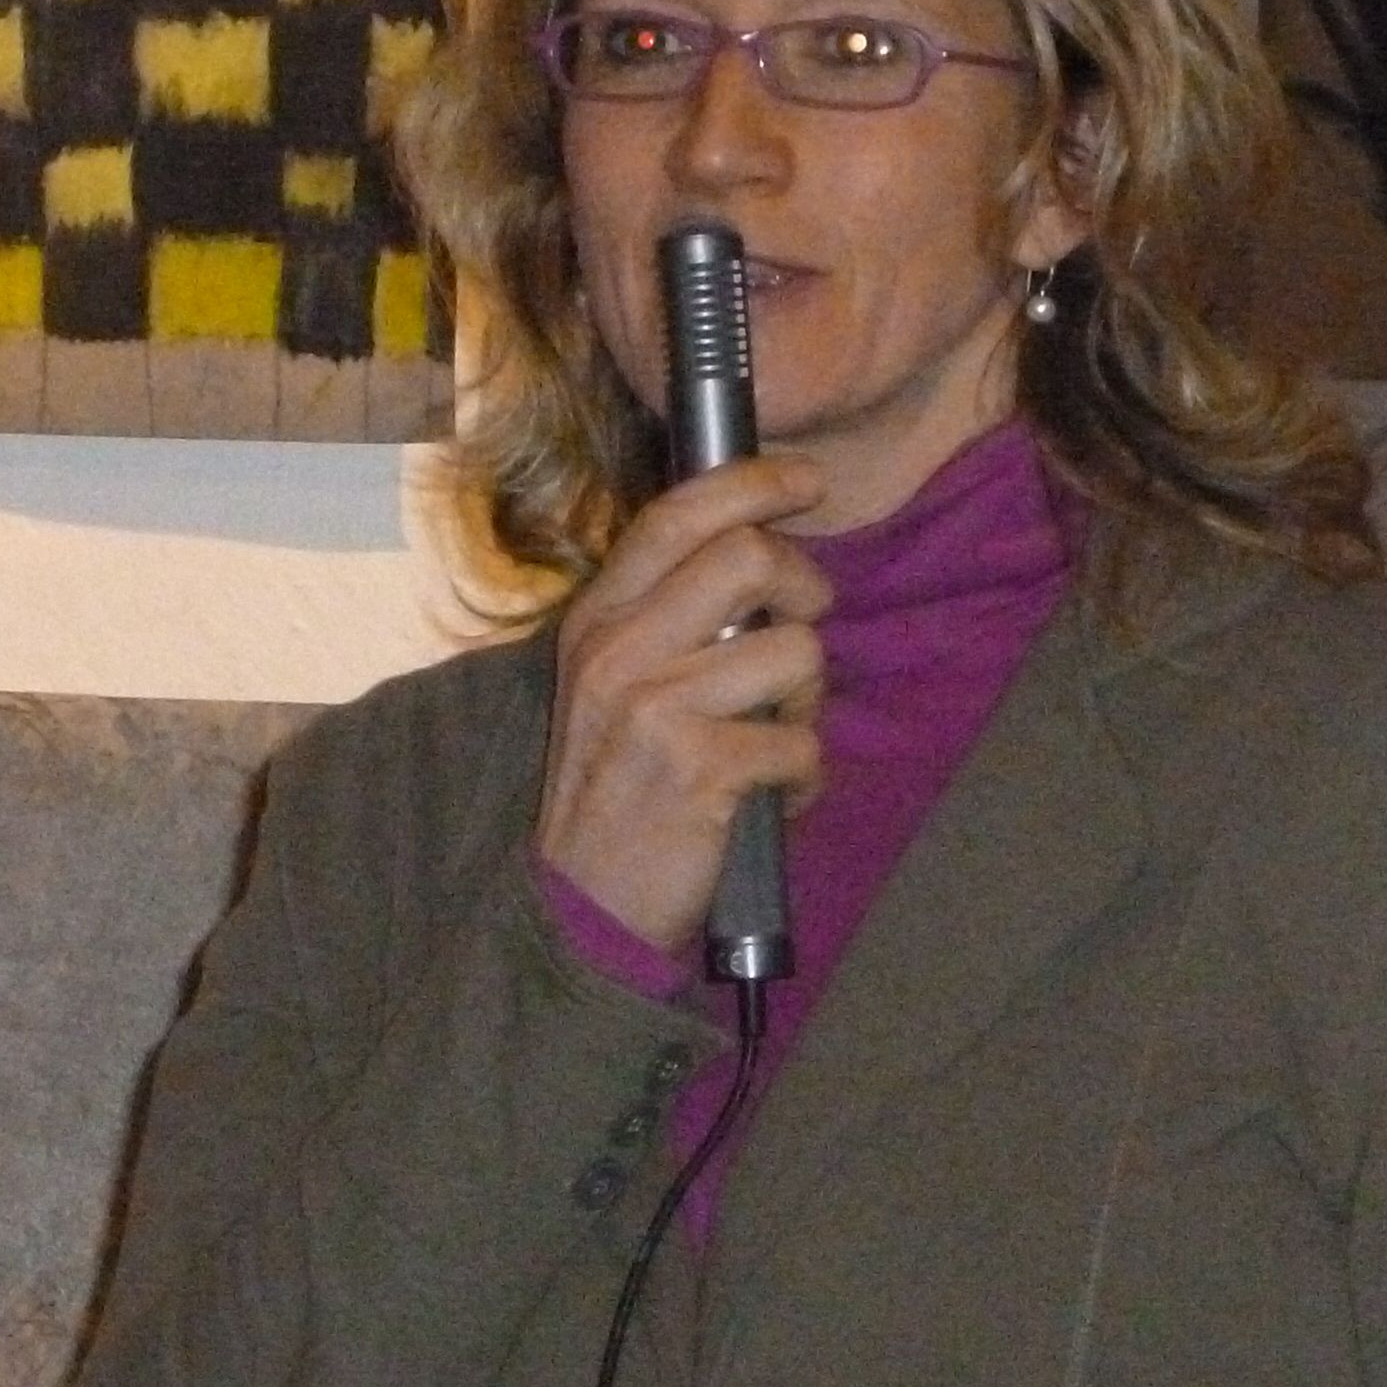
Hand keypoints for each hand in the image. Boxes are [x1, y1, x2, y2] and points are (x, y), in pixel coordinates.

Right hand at [537, 452, 832, 952]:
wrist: (580, 905)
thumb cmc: (614, 790)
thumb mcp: (610, 684)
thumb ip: (665, 616)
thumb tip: (757, 556)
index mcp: (597, 620)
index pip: (678, 514)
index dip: (755, 482)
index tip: (806, 481)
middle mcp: (618, 651)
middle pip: (750, 557)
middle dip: (805, 588)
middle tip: (803, 624)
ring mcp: (656, 708)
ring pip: (795, 652)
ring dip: (806, 703)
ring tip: (773, 741)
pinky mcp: (699, 769)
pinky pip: (800, 745)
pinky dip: (802, 779)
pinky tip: (767, 799)